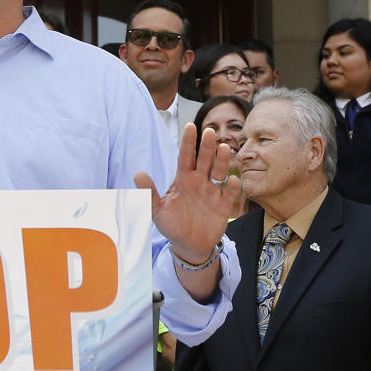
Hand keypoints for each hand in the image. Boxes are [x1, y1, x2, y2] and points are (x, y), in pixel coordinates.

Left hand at [135, 123, 239, 300]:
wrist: (188, 245)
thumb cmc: (171, 223)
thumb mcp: (156, 209)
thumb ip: (148, 192)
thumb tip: (137, 174)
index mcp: (183, 179)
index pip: (185, 156)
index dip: (188, 142)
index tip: (190, 126)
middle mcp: (199, 182)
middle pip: (203, 160)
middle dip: (206, 147)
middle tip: (210, 131)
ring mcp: (212, 192)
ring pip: (218, 172)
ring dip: (221, 161)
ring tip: (223, 148)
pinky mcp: (223, 206)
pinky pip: (229, 194)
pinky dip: (232, 187)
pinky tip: (233, 180)